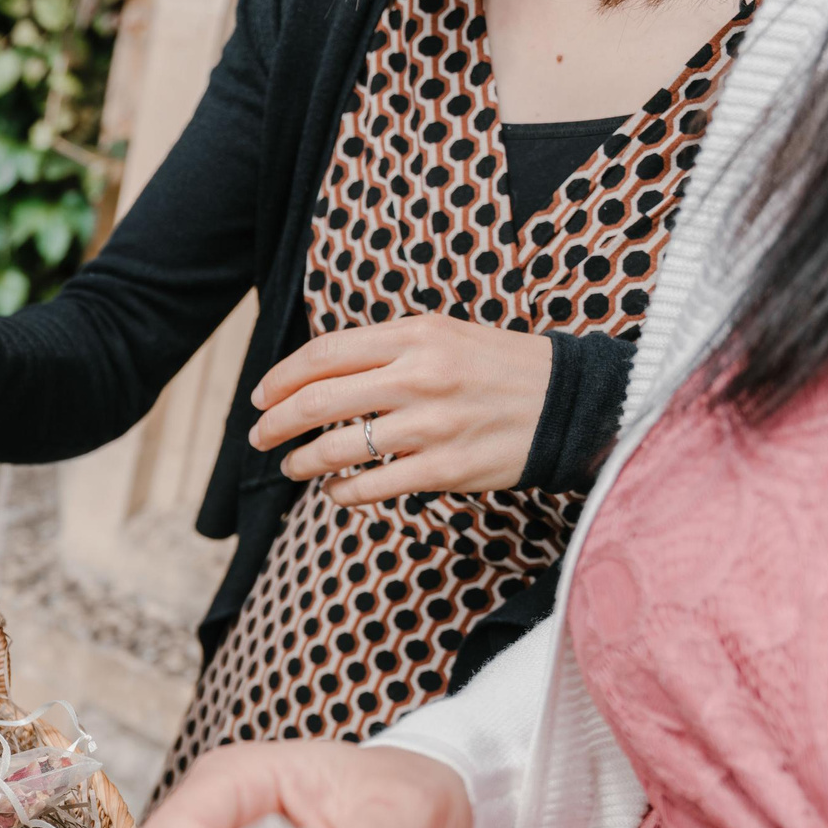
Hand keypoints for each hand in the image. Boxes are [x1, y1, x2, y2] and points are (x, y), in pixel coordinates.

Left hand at [248, 314, 552, 504]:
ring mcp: (433, 425)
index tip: (260, 398)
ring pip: (338, 449)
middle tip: (259, 436)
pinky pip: (371, 486)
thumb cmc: (495, 368)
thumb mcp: (444, 336)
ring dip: (302, 462)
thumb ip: (385, 349)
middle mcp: (421, 376)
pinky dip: (340, 492)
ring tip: (293, 466)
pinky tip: (335, 490)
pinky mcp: (445, 468)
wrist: (569, 403)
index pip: (324, 355)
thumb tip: (316, 374)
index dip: (280, 379)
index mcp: (416, 335)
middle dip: (275, 423)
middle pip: (318, 402)